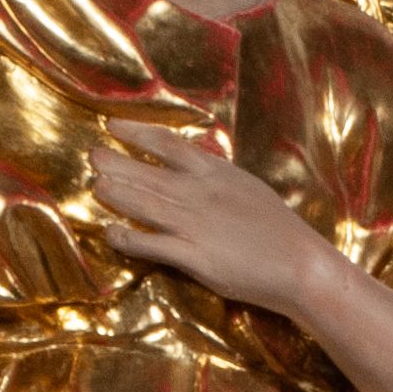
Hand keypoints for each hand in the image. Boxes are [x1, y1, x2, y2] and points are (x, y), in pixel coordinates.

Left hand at [91, 123, 315, 321]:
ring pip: (146, 205)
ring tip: (94, 185)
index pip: (169, 145)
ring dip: (117, 194)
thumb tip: (193, 165)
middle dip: (117, 163)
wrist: (301, 264)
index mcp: (216, 173)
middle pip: (150, 174)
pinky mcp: (195, 257)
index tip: (113, 127)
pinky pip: (153, 244)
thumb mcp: (246, 188)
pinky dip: (129, 238)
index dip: (137, 134)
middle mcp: (201, 194)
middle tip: (91, 155)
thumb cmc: (278, 229)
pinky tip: (110, 232)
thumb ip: (215, 177)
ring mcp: (196, 225)